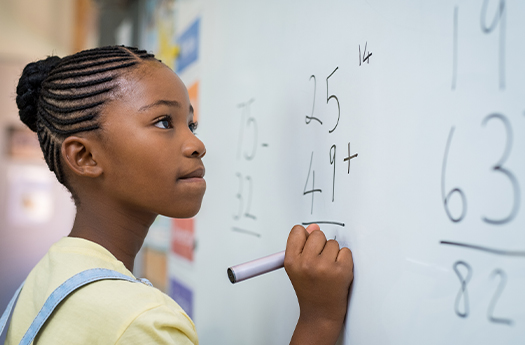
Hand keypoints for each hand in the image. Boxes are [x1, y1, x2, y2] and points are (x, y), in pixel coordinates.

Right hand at [284, 224, 353, 344]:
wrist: (321, 314)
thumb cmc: (310, 291)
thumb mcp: (297, 268)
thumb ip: (302, 245)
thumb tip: (313, 227)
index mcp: (291, 261)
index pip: (298, 231)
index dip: (305, 237)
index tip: (308, 246)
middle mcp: (306, 263)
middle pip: (317, 234)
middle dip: (320, 245)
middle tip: (319, 262)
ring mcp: (324, 267)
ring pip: (333, 243)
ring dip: (333, 254)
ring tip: (328, 269)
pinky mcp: (341, 271)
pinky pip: (346, 252)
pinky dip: (344, 260)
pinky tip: (337, 272)